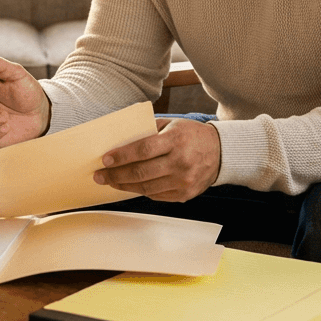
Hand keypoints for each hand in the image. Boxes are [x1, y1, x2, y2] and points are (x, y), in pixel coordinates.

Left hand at [92, 117, 220, 201]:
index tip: (105, 160)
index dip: (122, 156)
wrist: (221, 152)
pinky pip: (156, 195)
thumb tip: (119, 138)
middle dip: (116, 175)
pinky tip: (131, 185)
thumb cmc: (191, 135)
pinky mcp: (185, 194)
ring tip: (110, 182)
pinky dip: (141, 191)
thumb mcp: (172, 124)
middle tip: (99, 175)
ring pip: (146, 188)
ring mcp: (184, 181)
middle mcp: (181, 162)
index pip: (143, 150)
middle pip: (141, 172)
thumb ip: (148, 130)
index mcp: (176, 140)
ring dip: (124, 186)